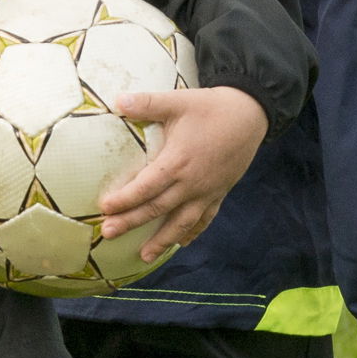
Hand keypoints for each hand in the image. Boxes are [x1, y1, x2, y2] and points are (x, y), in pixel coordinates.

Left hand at [96, 85, 270, 260]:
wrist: (251, 115)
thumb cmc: (211, 107)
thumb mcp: (179, 101)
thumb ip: (148, 103)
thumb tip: (117, 101)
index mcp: (178, 162)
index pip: (146, 187)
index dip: (124, 200)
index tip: (104, 208)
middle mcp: (191, 183)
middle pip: (157, 209)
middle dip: (131, 223)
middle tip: (108, 234)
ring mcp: (207, 191)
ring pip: (182, 222)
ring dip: (162, 240)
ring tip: (144, 256)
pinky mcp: (220, 192)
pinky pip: (205, 218)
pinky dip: (193, 232)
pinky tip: (182, 243)